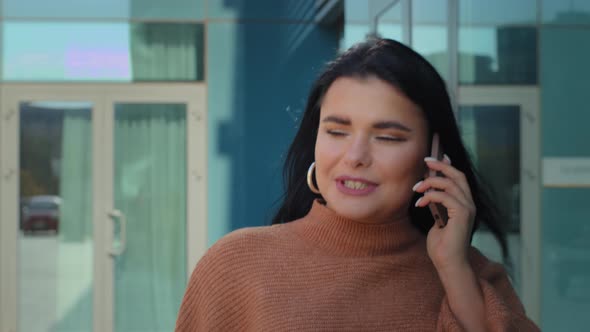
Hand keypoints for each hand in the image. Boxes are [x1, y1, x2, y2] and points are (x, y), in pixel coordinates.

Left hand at [412, 155, 475, 271]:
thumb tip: (428, 191)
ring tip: (416, 189)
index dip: (447, 165)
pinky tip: (419, 204)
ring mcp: (468, 208)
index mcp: (465, 204)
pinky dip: (429, 196)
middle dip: (441, 166)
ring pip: (449, 184)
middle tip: (425, 161)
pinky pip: (444, 196)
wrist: (448, 262)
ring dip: (429, 183)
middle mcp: (469, 204)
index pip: (459, 178)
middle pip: (457, 175)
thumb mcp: (437, 218)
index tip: (434, 158)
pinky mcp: (462, 214)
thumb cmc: (441, 245)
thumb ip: (437, 205)